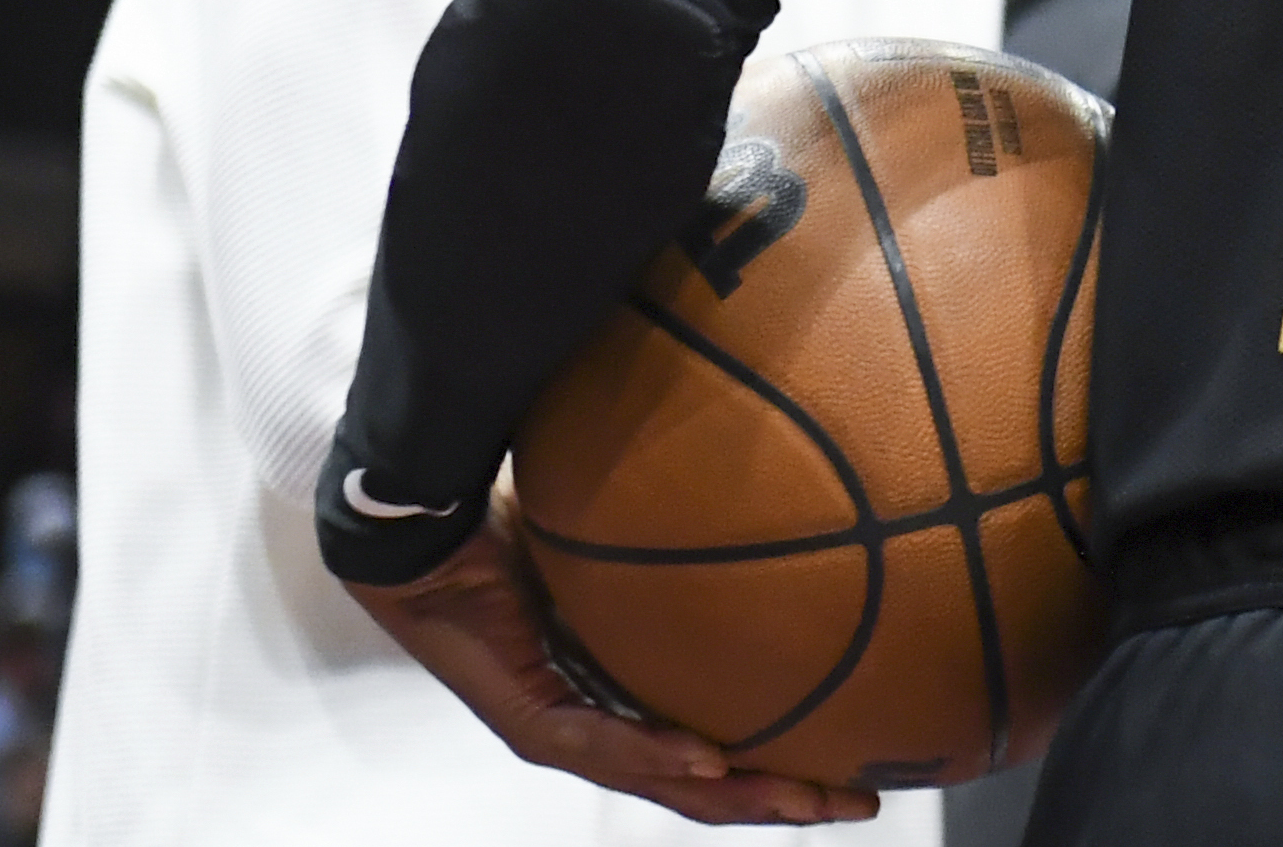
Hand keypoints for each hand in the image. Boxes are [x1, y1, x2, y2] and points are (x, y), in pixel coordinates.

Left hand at [347, 501, 876, 822]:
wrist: (424, 531)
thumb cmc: (511, 521)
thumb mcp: (620, 535)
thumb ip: (678, 530)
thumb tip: (761, 479)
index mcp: (619, 692)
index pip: (709, 746)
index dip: (777, 762)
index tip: (849, 764)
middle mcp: (595, 725)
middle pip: (703, 784)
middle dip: (782, 798)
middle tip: (858, 804)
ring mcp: (562, 731)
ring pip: (665, 783)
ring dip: (739, 795)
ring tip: (807, 801)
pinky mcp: (529, 720)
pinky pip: (604, 744)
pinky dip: (659, 753)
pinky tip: (710, 757)